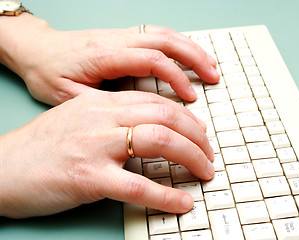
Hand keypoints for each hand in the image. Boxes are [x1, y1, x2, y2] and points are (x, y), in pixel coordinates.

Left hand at [0, 13, 218, 105]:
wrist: (35, 48)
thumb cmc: (47, 72)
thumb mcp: (65, 96)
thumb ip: (97, 106)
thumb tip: (127, 122)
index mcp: (104, 56)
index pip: (151, 60)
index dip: (176, 77)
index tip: (190, 98)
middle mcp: (116, 41)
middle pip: (165, 40)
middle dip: (194, 58)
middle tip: (213, 77)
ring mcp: (120, 37)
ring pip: (164, 34)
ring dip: (190, 48)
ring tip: (209, 66)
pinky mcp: (122, 39)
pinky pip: (156, 36)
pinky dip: (178, 44)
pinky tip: (188, 56)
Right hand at [0, 89, 214, 218]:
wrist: (3, 167)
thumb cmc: (42, 145)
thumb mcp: (80, 118)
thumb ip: (113, 118)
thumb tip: (150, 129)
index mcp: (101, 103)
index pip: (156, 102)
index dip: (186, 118)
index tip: (200, 133)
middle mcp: (102, 118)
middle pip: (165, 118)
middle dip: (197, 138)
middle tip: (209, 155)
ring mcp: (96, 146)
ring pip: (159, 142)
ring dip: (191, 158)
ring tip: (204, 173)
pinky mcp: (88, 178)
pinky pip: (138, 185)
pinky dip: (166, 196)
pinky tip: (182, 203)